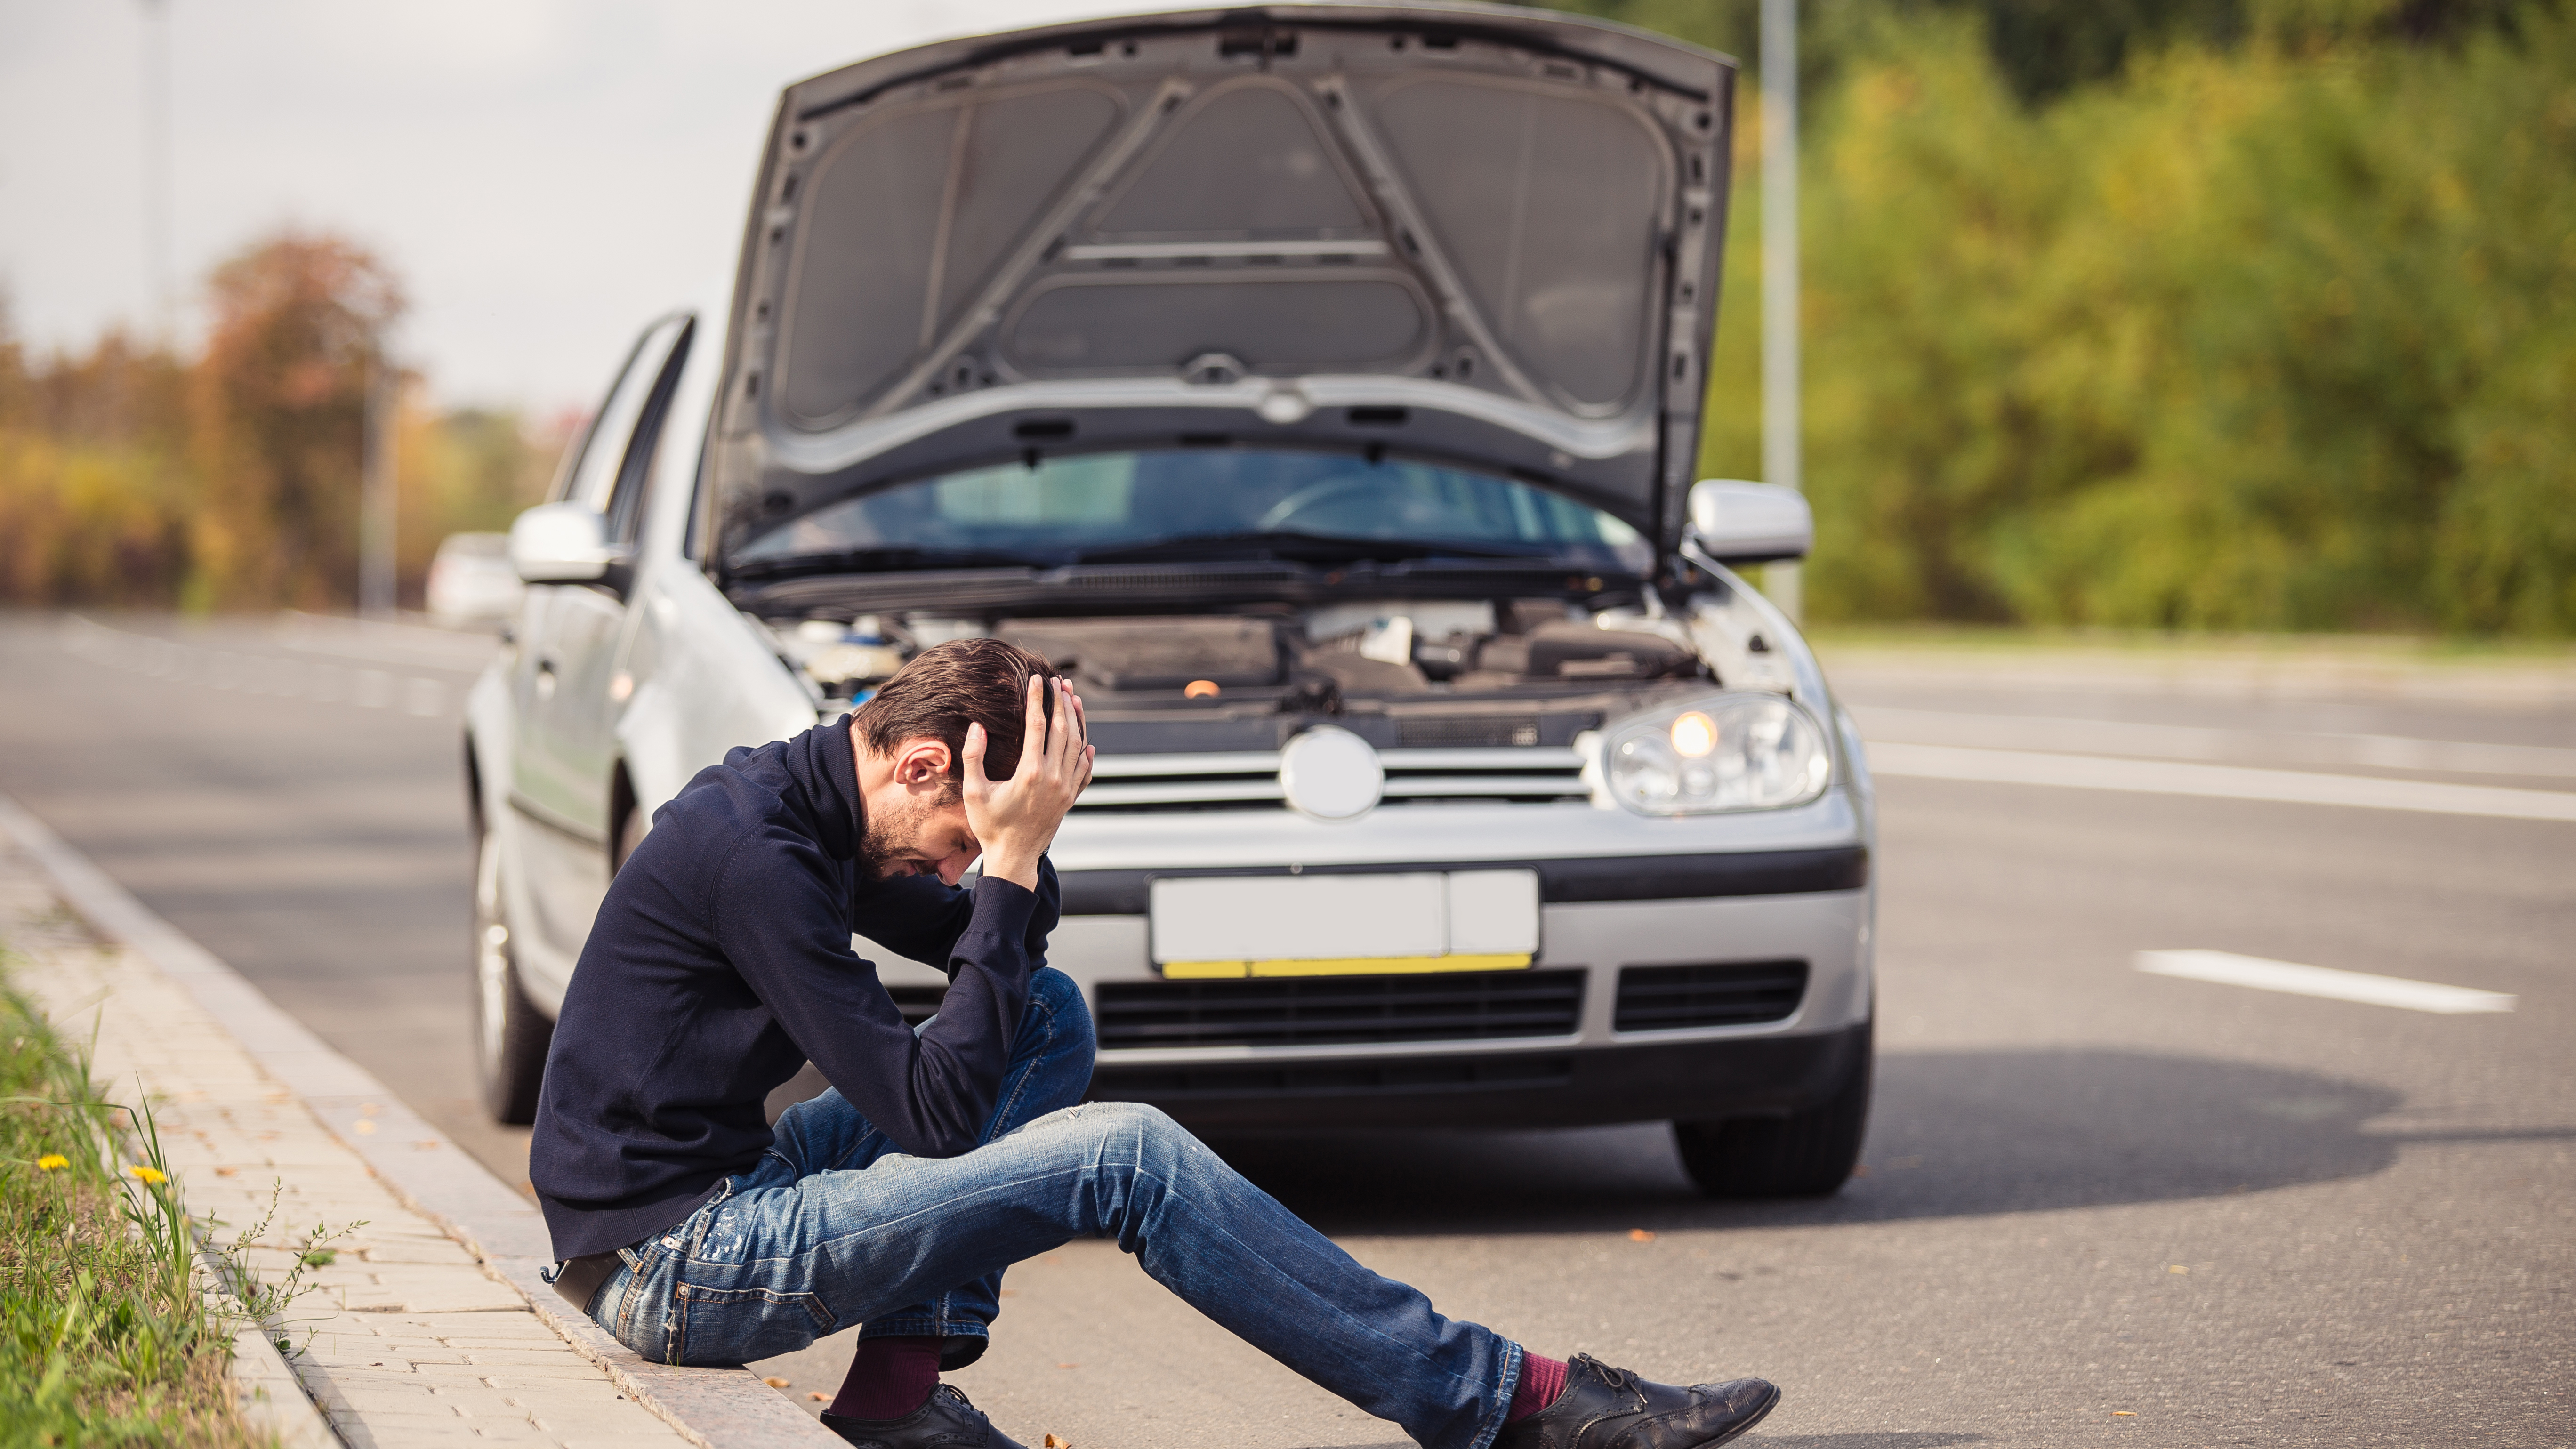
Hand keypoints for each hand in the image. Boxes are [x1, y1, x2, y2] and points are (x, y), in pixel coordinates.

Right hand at [960, 676, 1091, 890]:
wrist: (1014, 858)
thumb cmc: (990, 826)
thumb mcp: (974, 792)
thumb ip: (973, 757)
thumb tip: (977, 726)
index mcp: (1030, 773)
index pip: (1037, 725)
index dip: (1037, 699)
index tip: (1037, 679)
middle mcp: (1053, 778)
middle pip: (1063, 730)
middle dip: (1062, 702)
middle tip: (1060, 681)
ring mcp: (1066, 789)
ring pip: (1078, 746)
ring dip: (1077, 720)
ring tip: (1073, 699)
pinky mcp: (1071, 798)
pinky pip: (1085, 769)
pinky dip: (1087, 751)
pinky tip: (1087, 740)